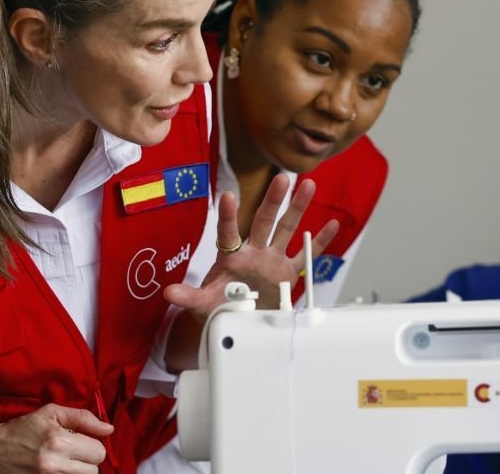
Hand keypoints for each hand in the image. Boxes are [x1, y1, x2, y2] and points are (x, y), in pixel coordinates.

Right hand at [0, 403, 112, 473]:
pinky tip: (55, 470)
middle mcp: (54, 465)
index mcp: (58, 442)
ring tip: (61, 462)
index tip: (79, 442)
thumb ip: (83, 418)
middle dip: (85, 461)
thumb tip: (109, 429)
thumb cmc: (20, 430)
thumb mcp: (50, 413)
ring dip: (76, 471)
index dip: (91, 445)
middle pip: (93, 471)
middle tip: (70, 453)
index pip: (98, 452)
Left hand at [164, 173, 338, 318]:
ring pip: (287, 230)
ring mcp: (272, 260)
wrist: (238, 321)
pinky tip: (331, 225)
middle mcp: (253, 252)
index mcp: (231, 258)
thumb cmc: (220, 308)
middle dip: (273, 201)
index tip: (228, 196)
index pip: (229, 233)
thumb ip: (189, 297)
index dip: (229, 216)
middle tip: (281, 178)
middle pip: (264, 222)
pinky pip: (306, 256)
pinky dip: (318, 242)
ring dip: (298, 209)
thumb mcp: (203, 304)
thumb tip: (169, 292)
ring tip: (308, 186)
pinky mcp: (288, 274)